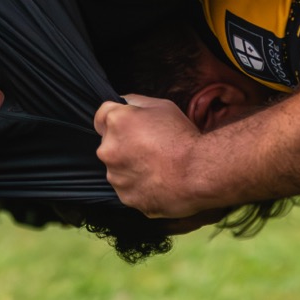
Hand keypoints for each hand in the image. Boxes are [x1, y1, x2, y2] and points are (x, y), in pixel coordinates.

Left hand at [94, 95, 203, 217]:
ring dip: (130, 167)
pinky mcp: (125, 197)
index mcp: (116, 122)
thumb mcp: (162, 106)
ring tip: (157, 167)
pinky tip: (158, 181)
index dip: (116, 120)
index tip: (128, 126)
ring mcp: (115, 176)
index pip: (101, 116)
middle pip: (109, 144)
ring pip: (118, 169)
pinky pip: (128, 189)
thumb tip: (123, 103)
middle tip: (150, 148)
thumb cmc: (182, 137)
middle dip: (124, 145)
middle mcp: (108, 149)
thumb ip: (136, 102)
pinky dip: (139, 186)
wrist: (198, 171)